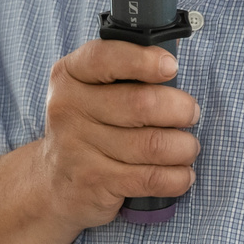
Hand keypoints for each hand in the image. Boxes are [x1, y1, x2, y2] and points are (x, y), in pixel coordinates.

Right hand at [31, 40, 199, 231]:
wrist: (53, 185)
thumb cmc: (88, 130)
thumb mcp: (90, 93)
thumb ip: (123, 74)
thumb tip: (172, 63)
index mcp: (69, 76)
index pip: (105, 57)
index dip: (144, 60)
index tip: (171, 67)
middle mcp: (68, 108)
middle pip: (141, 103)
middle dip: (180, 109)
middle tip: (191, 114)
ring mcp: (78, 147)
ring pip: (153, 144)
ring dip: (184, 147)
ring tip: (188, 148)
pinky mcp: (94, 181)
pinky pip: (151, 178)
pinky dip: (177, 177)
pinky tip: (182, 174)